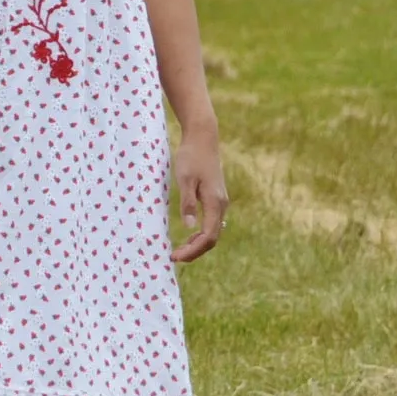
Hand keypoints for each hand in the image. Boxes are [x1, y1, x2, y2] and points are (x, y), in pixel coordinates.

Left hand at [171, 125, 228, 262]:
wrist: (203, 138)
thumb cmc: (191, 156)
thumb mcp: (185, 179)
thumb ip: (188, 203)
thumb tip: (190, 227)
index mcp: (215, 203)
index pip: (208, 237)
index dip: (193, 251)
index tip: (176, 256)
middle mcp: (221, 205)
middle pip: (212, 238)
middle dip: (195, 251)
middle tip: (175, 257)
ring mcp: (220, 202)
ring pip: (213, 231)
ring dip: (197, 244)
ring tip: (179, 250)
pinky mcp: (216, 198)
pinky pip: (211, 223)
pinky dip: (200, 234)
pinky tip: (189, 236)